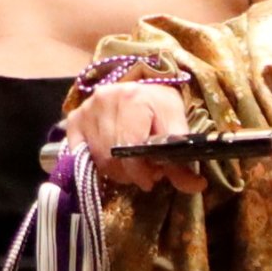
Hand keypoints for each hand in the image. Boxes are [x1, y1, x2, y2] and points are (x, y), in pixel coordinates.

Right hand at [68, 79, 193, 191]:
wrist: (140, 85)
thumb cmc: (159, 106)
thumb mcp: (176, 125)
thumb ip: (182, 157)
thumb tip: (197, 185)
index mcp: (133, 98)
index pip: (129, 147)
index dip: (140, 171)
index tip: (152, 180)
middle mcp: (104, 100)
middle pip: (111, 156)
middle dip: (129, 173)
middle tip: (144, 172)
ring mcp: (86, 109)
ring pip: (96, 158)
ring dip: (115, 170)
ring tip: (130, 165)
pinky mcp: (74, 119)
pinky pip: (79, 153)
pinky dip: (95, 163)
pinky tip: (110, 159)